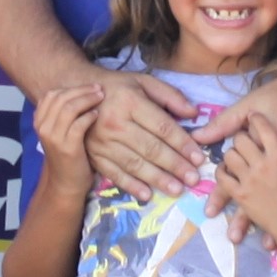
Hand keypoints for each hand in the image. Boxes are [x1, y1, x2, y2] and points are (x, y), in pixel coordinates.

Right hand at [76, 71, 214, 199]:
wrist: (78, 92)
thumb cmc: (117, 88)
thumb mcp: (144, 82)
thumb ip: (170, 95)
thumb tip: (194, 113)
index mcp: (130, 101)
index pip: (162, 127)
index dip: (183, 144)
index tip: (198, 158)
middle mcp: (115, 123)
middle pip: (150, 148)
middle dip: (175, 165)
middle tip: (193, 179)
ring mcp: (102, 142)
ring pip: (134, 164)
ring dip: (157, 179)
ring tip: (176, 189)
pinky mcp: (94, 155)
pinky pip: (114, 173)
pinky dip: (131, 186)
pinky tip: (147, 195)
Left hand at [219, 108, 276, 248]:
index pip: (264, 129)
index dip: (256, 119)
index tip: (253, 116)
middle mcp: (262, 165)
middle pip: (241, 140)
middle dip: (239, 137)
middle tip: (242, 139)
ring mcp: (249, 180)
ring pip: (229, 156)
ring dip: (230, 154)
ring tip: (235, 155)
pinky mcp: (240, 195)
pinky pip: (222, 178)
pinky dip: (221, 172)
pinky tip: (226, 171)